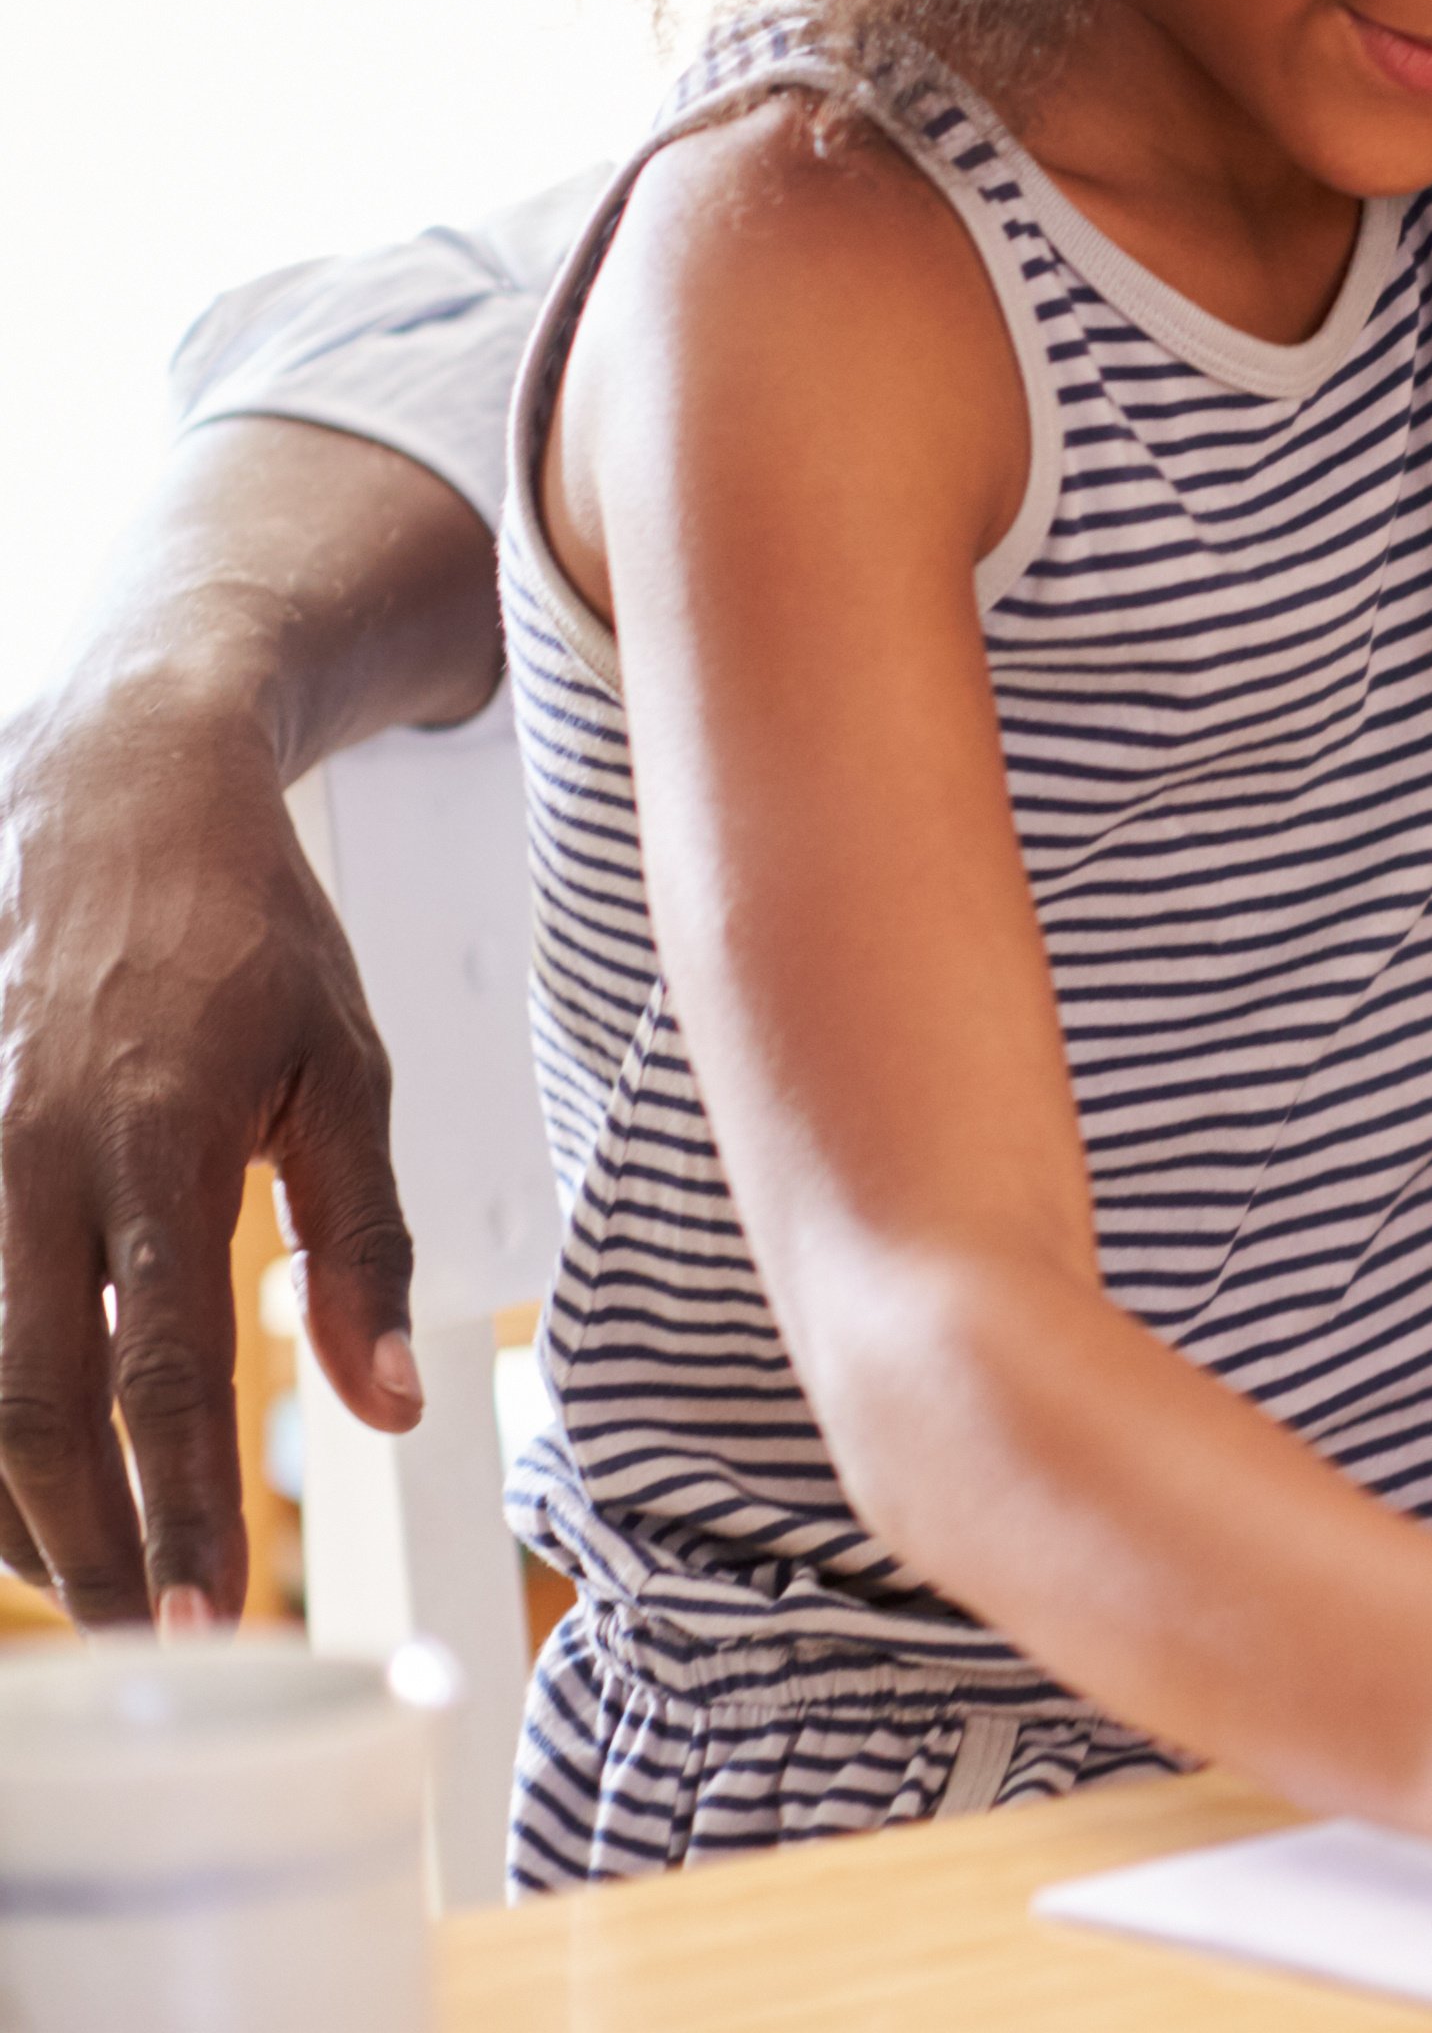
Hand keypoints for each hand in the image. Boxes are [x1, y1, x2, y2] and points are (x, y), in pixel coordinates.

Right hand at [0, 659, 422, 1624]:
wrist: (107, 794)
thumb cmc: (252, 937)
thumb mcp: (347, 1066)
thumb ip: (360, 1240)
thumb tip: (387, 1408)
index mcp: (162, 1137)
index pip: (165, 1367)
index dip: (185, 1501)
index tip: (213, 1617)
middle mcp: (32, 1156)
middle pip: (32, 1400)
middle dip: (84, 1540)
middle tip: (149, 1646)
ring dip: (16, 1498)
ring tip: (91, 1579)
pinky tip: (17, 1483)